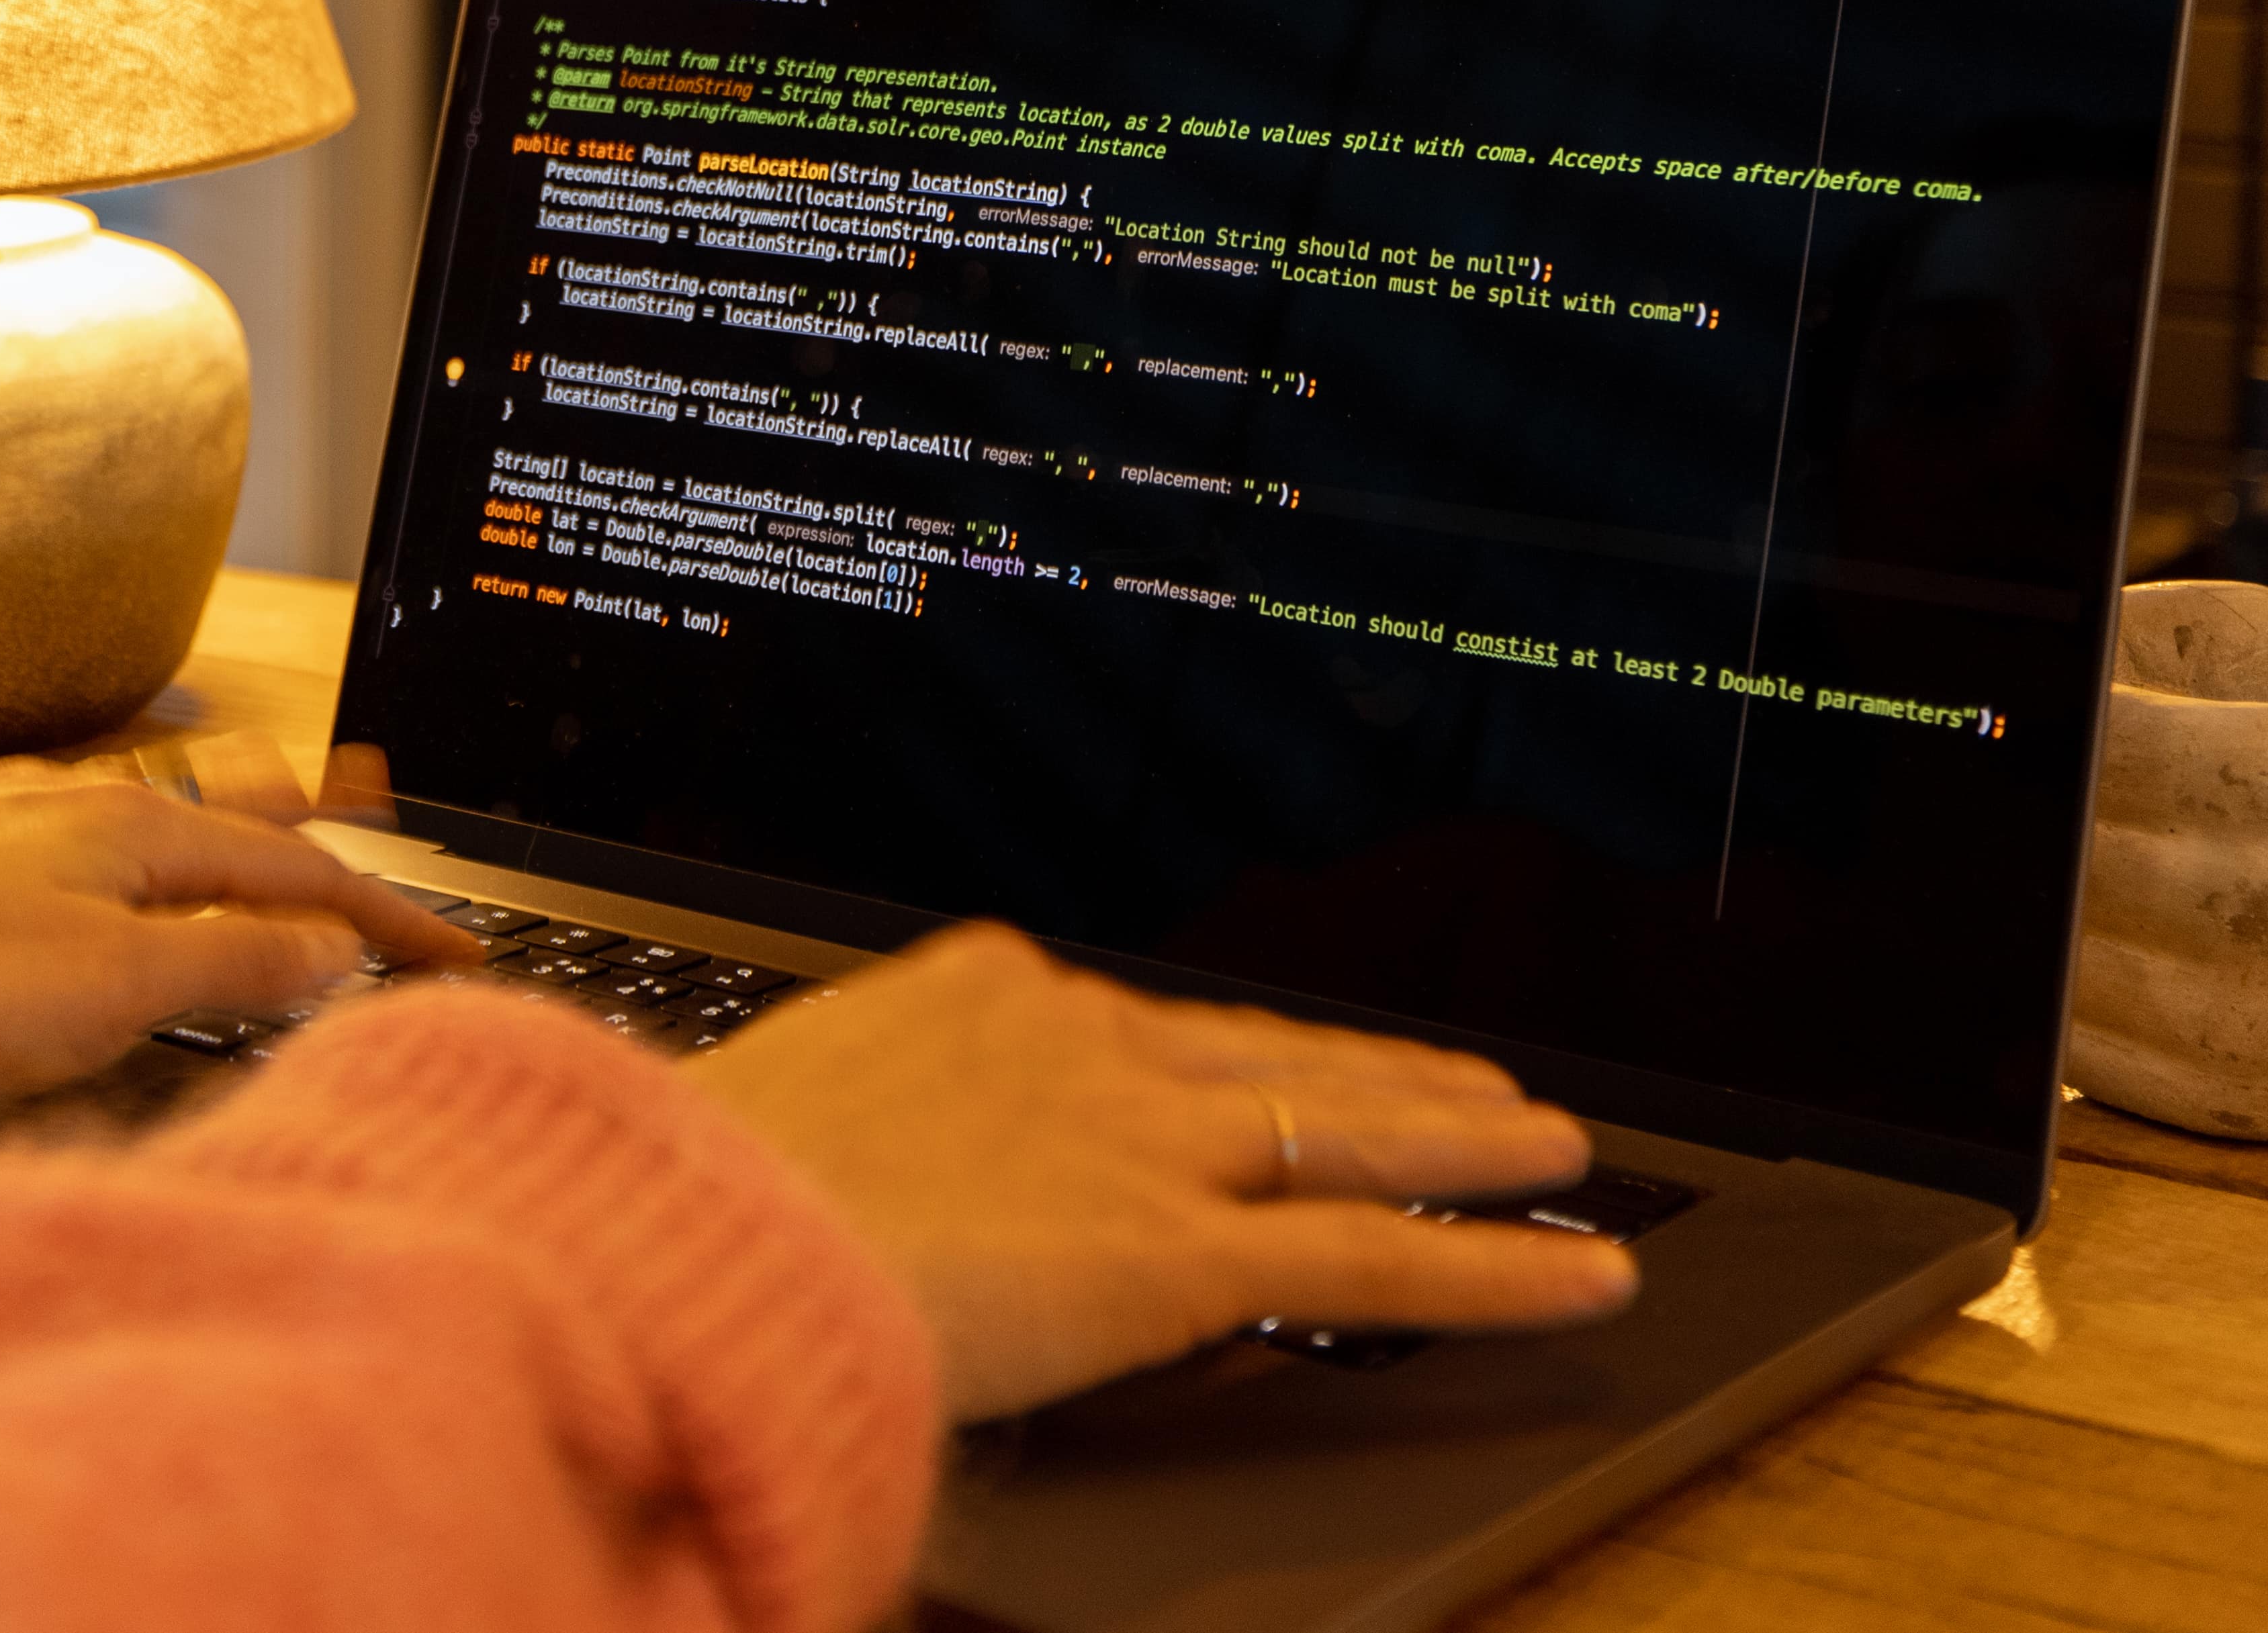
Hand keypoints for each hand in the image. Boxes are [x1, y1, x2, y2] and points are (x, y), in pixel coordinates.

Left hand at [0, 769, 483, 1104]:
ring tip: (267, 838)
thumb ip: (228, 962)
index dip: (389, 919)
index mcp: (139, 834)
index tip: (462, 958)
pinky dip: (128, 844)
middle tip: (384, 859)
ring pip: (152, 813)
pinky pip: (72, 830)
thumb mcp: (104, 990)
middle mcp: (77, 805)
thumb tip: (335, 942)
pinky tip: (94, 850)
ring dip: (225, 830)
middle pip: (233, 817)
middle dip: (319, 843)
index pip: (302, 874)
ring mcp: (2, 822)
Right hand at [688, 922, 1636, 1418]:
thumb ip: (873, 1136)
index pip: (1147, 1025)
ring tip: (1552, 1148)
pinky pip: (1374, 1264)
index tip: (1281, 1052)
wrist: (691, 1238)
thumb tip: (865, 1173)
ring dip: (1463, 1146)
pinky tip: (1577, 1270)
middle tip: (1477, 1083)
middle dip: (1385, 1073)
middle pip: (1270, 1057)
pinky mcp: (1179, 1253)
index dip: (1238, 1050)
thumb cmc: (700, 1196)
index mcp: (975, 997)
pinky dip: (1492, 1268)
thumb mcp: (789, 1121)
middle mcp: (1075, 1044)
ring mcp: (1137, 1142)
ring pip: (1344, 1136)